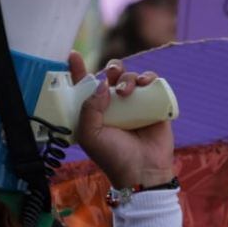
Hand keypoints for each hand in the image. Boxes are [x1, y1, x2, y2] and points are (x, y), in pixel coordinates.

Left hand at [70, 52, 174, 187]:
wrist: (142, 171)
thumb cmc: (112, 156)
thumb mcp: (89, 135)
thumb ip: (89, 108)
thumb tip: (103, 84)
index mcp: (95, 111)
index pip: (85, 86)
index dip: (78, 69)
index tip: (73, 55)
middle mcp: (114, 105)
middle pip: (111, 75)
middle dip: (111, 69)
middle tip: (111, 77)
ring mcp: (135, 104)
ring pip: (131, 77)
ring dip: (127, 77)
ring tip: (126, 92)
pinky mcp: (154, 104)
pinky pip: (152, 82)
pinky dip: (148, 77)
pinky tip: (144, 83)